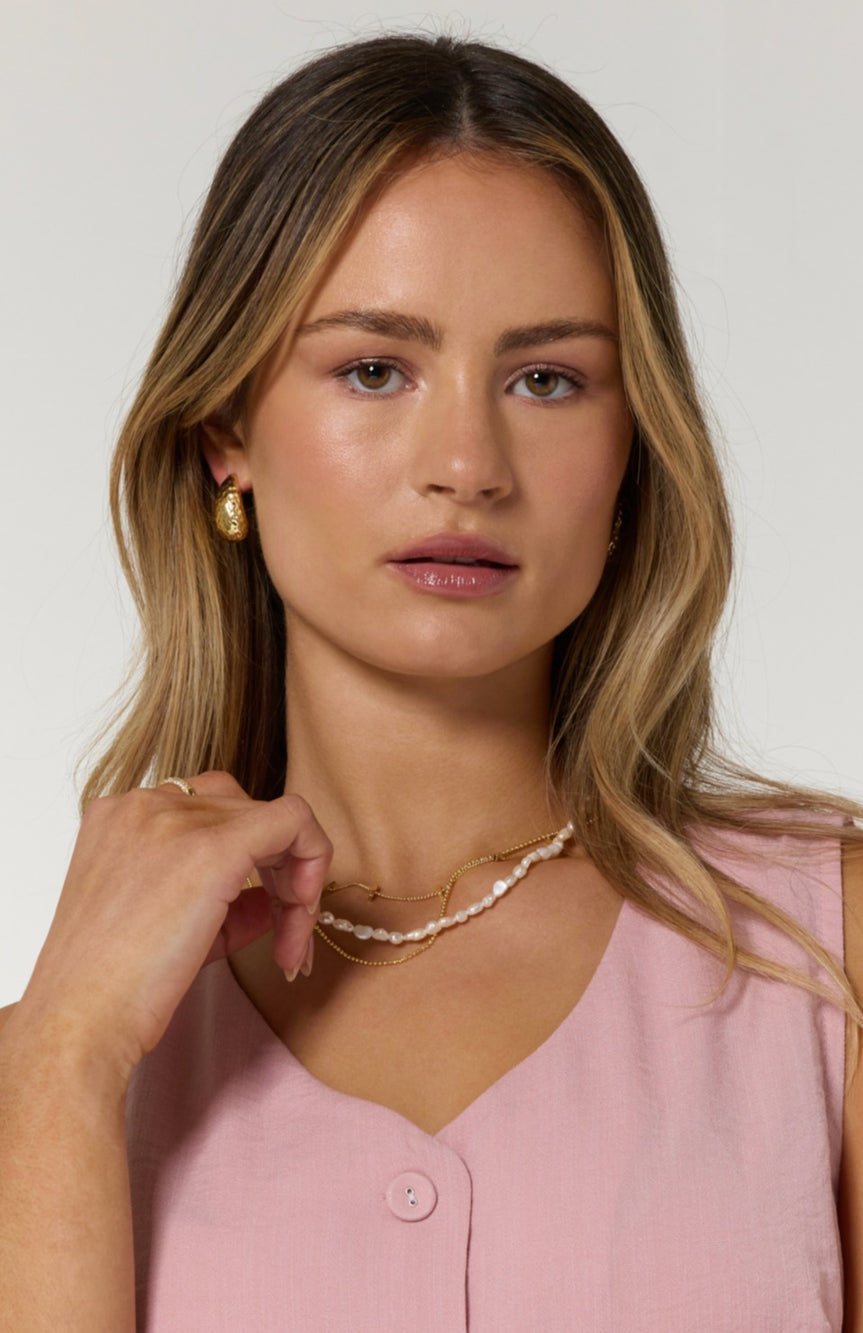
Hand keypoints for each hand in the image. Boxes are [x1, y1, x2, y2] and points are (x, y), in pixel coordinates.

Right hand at [15, 771, 332, 1083]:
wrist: (82, 1023)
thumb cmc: (113, 989)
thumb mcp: (166, 925)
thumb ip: (220, 900)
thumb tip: (272, 902)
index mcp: (122, 816)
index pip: (214, 810)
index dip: (251, 859)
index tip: (265, 916)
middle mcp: (145, 803)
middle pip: (247, 811)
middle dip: (280, 872)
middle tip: (289, 938)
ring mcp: (175, 818)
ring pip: (276, 818)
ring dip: (298, 881)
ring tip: (290, 946)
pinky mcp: (213, 846)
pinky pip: (295, 822)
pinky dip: (314, 862)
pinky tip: (299, 922)